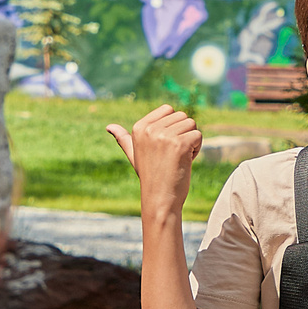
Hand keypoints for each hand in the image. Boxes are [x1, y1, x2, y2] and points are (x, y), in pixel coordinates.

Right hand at [105, 105, 202, 219]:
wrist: (159, 199)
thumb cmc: (150, 176)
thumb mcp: (134, 155)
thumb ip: (124, 139)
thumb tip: (109, 126)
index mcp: (139, 127)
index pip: (168, 109)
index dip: (172, 127)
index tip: (164, 146)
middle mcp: (150, 129)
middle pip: (182, 116)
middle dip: (183, 134)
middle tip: (172, 155)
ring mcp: (165, 136)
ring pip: (192, 125)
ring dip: (190, 142)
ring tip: (177, 158)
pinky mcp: (180, 144)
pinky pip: (198, 136)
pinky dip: (196, 149)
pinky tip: (184, 162)